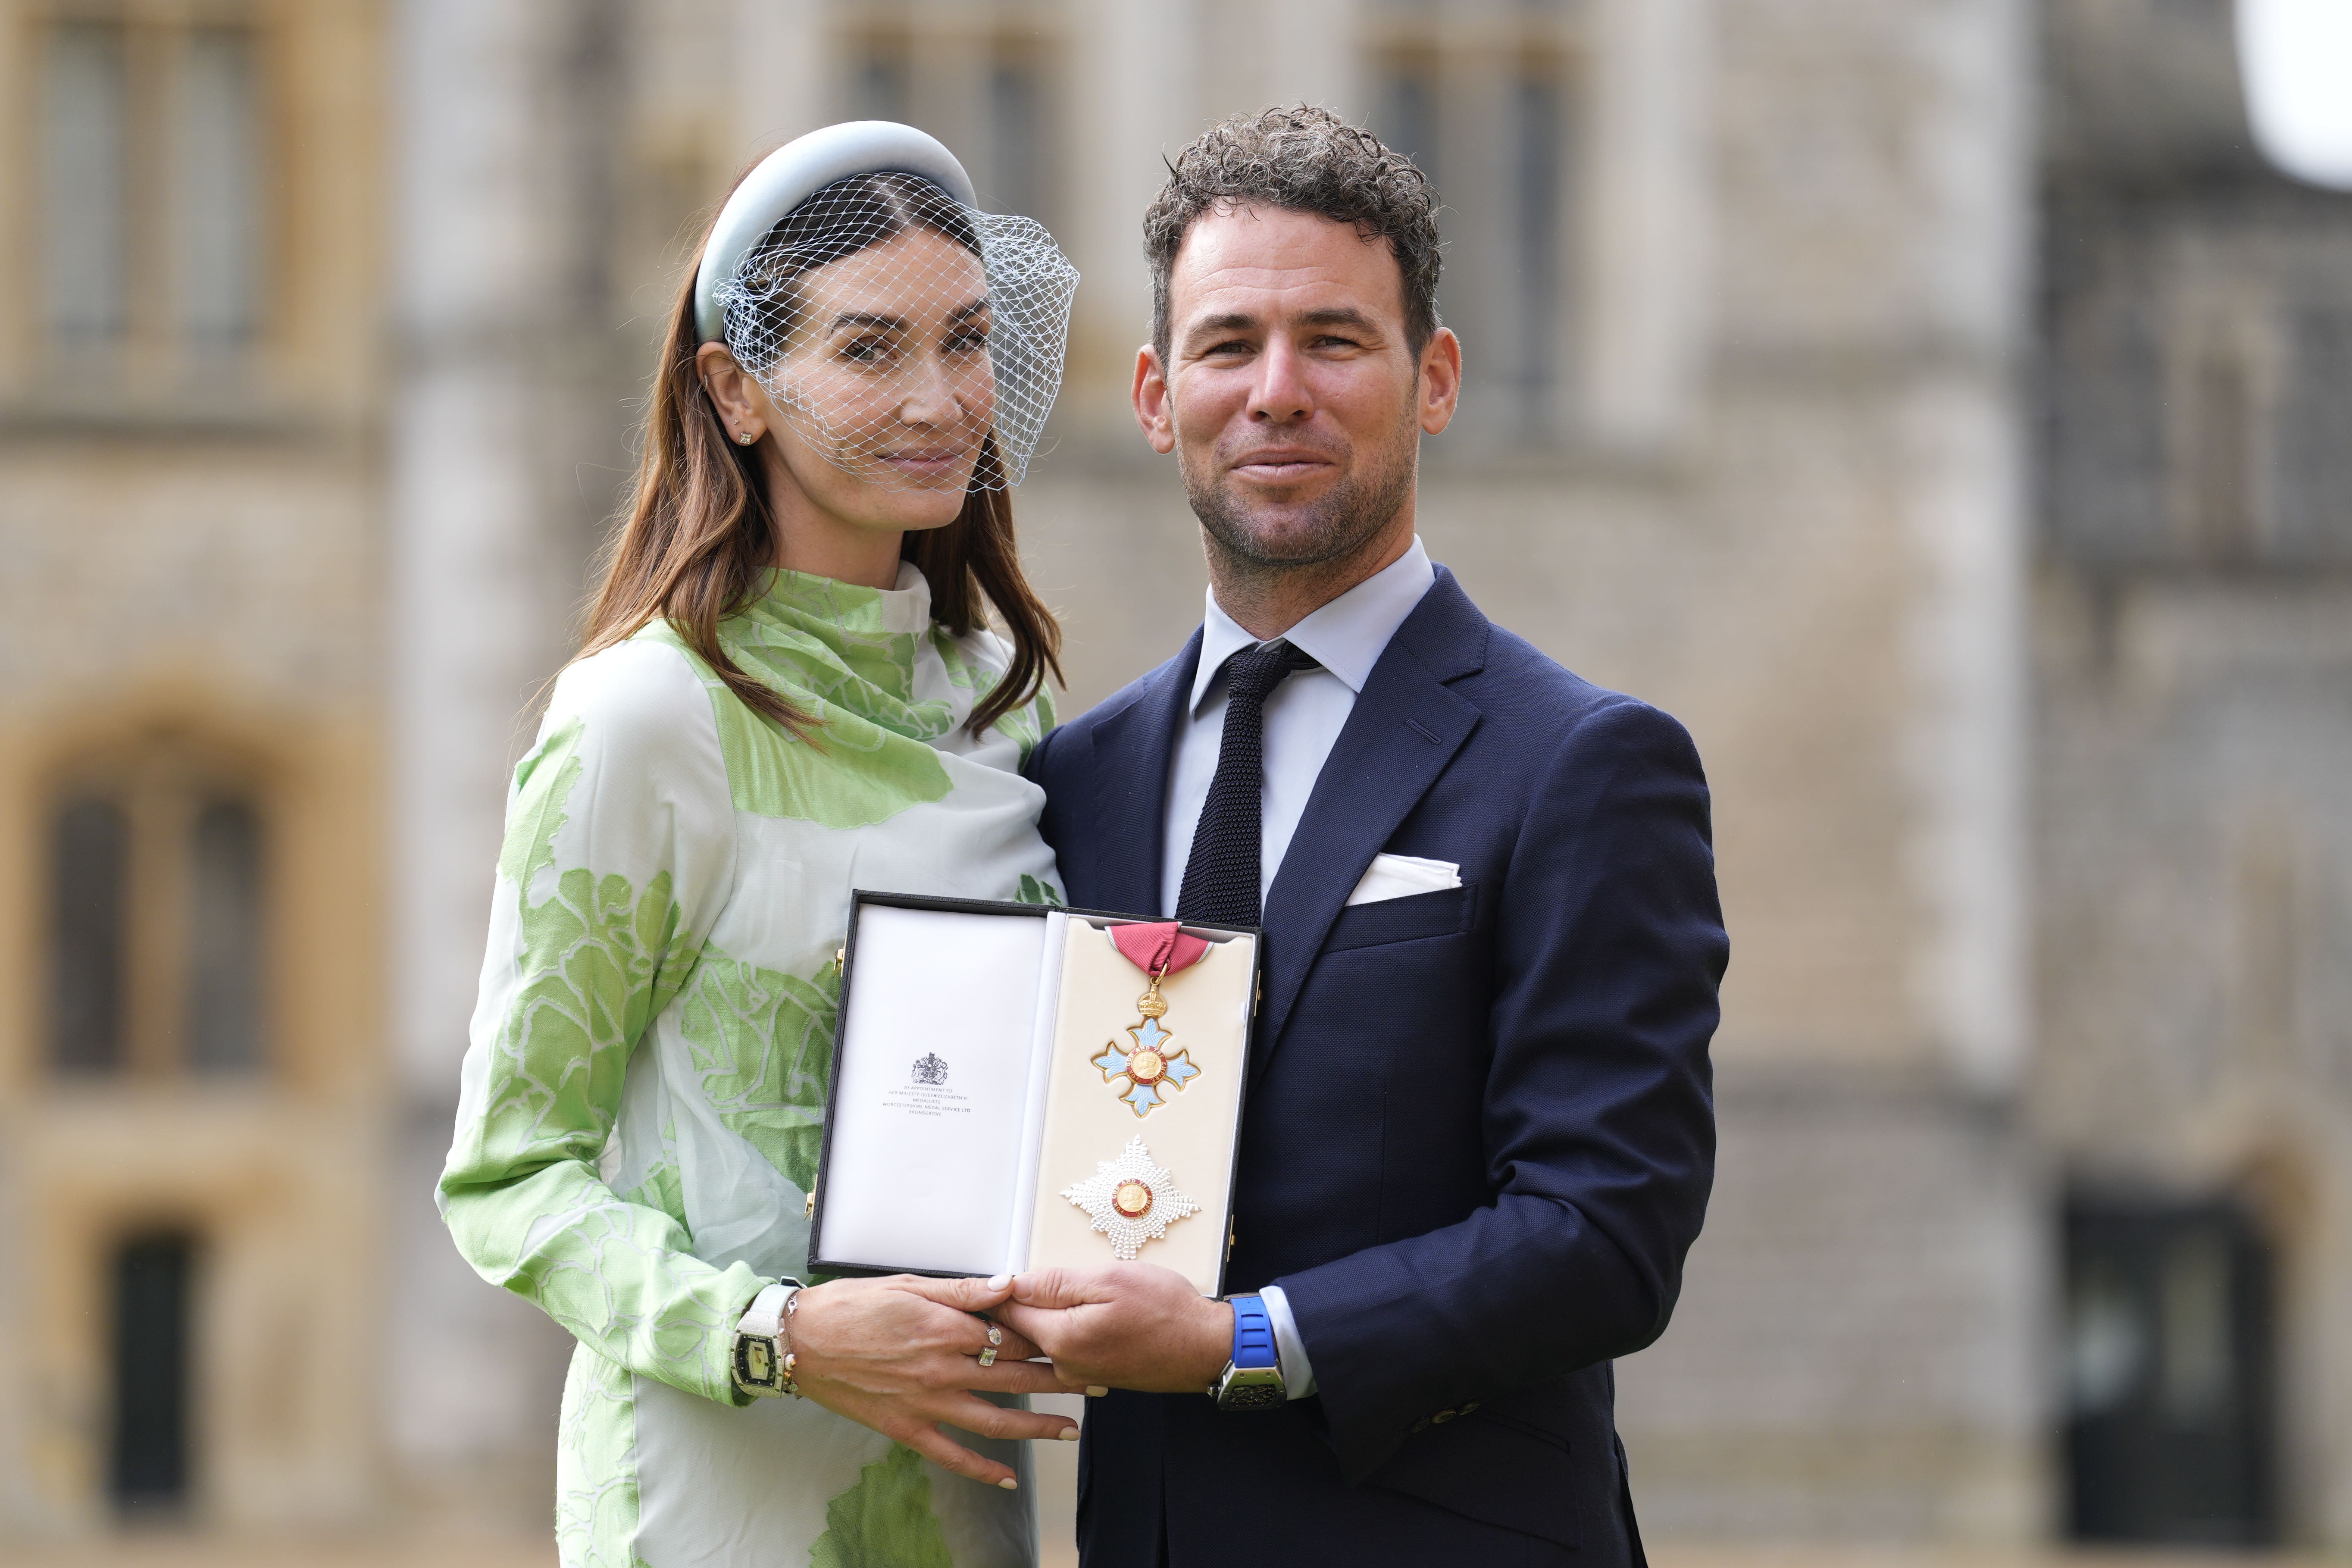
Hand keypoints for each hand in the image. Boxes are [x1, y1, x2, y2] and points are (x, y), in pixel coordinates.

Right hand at [787, 1273, 1075, 1487]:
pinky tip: (1010, 1476)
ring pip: (995, 1419)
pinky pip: (952, 1454)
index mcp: (947, 1327)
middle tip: (1097, 1383)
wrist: (802, 1342)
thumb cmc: (853, 1305)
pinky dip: (982, 1469)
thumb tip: (1009, 1283)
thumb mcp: (910, 1284)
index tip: (1080, 1339)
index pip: (1013, 1333)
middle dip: (1060, 1380)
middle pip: (1015, 1375)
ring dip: (1037, 1426)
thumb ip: (963, 1289)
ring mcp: (926, 1402)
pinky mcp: (907, 1428)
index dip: (1050, 1337)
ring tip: (1072, 1429)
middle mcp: (943, 1368)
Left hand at [992, 1264, 1231, 1393]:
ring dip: (1040, 1315)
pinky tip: (1080, 1312)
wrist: (1205, 1348)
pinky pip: (1064, 1348)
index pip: (1007, 1311)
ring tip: (1055, 1292)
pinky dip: (1063, 1329)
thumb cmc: (1166, 1311)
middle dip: (1015, 1302)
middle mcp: (1063, 1364)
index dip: (998, 1287)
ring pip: (1043, 1338)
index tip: (995, 1272)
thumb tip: (1013, 1282)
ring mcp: (1078, 1373)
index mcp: (1061, 1339)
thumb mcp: (1110, 1279)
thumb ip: (1056, 1282)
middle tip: (1023, 1280)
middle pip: (1020, 1329)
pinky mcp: (1094, 1374)